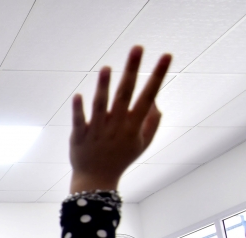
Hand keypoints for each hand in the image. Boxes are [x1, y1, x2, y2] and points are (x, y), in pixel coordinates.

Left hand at [69, 46, 171, 192]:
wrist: (97, 181)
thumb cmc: (121, 159)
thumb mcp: (143, 143)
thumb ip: (152, 121)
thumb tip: (155, 99)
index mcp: (133, 126)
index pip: (148, 96)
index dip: (158, 76)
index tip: (166, 56)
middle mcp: (116, 126)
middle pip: (125, 94)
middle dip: (132, 70)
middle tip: (137, 47)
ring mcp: (98, 131)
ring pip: (101, 106)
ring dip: (104, 87)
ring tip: (106, 68)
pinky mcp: (79, 137)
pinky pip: (80, 122)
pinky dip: (79, 110)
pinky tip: (79, 95)